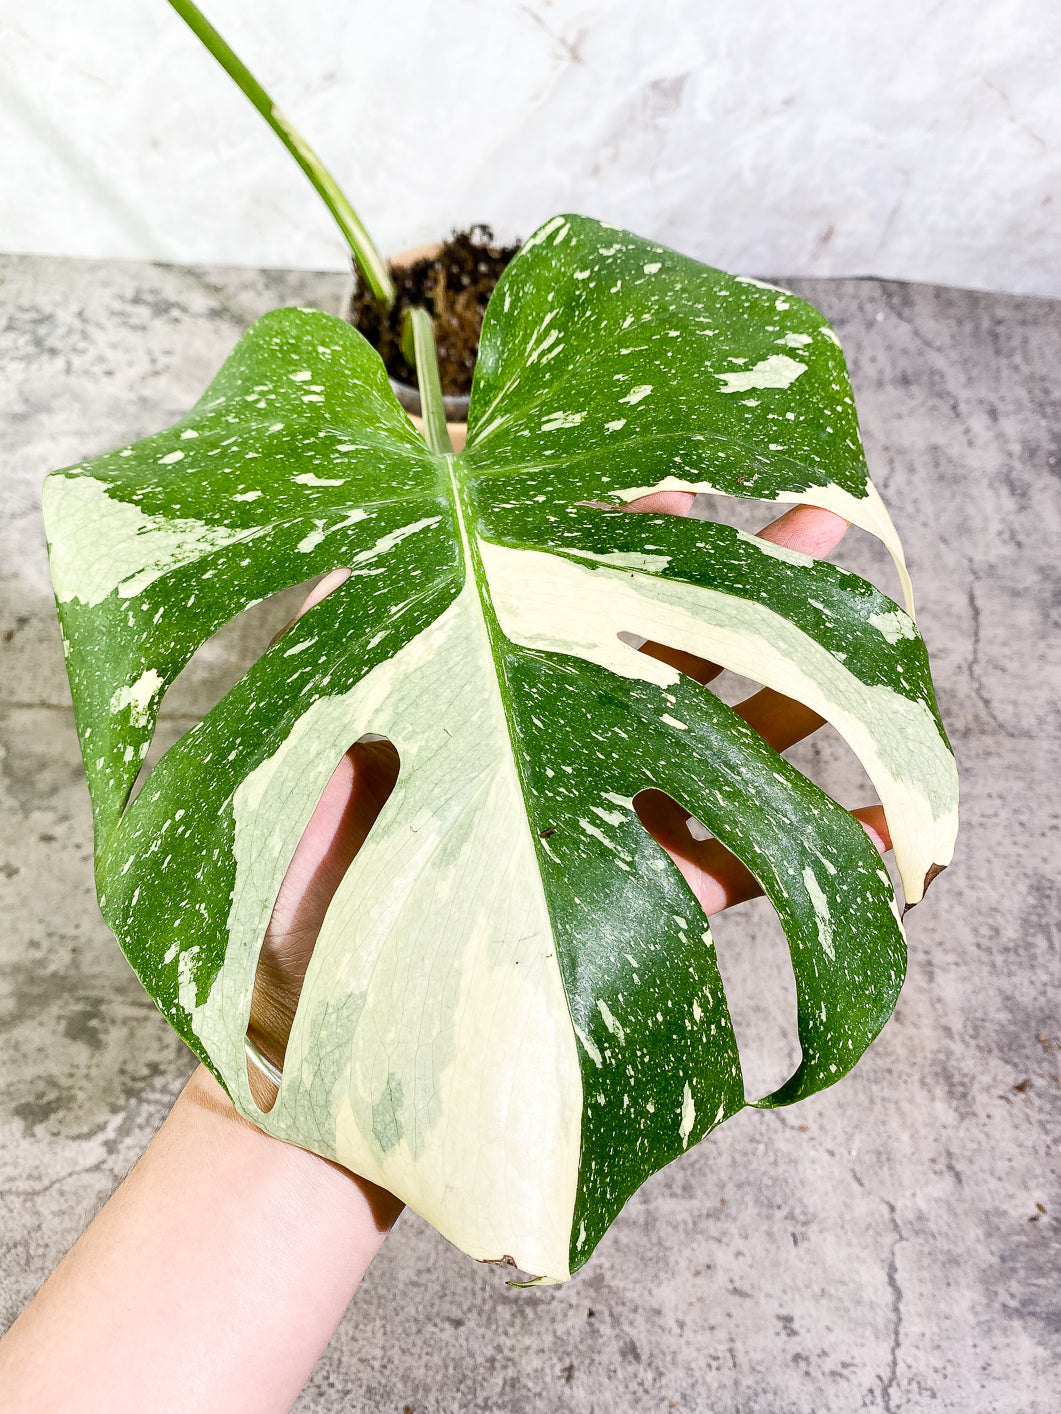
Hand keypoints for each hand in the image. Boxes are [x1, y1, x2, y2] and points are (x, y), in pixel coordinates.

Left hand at [246, 499, 893, 1104]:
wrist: (312, 1040)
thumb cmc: (298, 875)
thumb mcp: (319, 720)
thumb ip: (363, 608)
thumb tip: (410, 496)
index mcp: (483, 691)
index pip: (569, 587)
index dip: (629, 534)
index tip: (684, 481)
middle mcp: (551, 747)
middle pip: (665, 651)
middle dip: (745, 586)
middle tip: (825, 517)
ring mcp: (603, 827)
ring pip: (721, 747)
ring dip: (798, 698)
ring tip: (869, 648)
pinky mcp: (639, 913)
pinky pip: (740, 868)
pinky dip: (817, 848)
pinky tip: (884, 823)